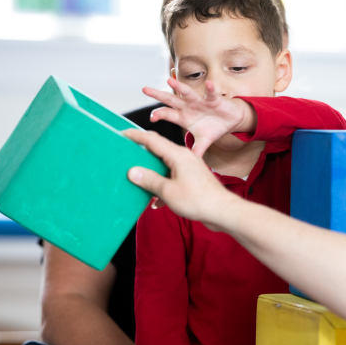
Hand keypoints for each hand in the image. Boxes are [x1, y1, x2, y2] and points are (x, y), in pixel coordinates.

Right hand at [124, 129, 238, 230]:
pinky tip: (157, 201)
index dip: (136, 135)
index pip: (152, 140)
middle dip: (142, 155)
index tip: (123, 133)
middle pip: (158, 151)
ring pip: (165, 166)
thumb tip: (133, 172)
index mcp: (178, 155)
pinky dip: (164, 186)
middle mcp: (184, 157)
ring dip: (153, 175)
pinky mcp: (193, 178)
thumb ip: (149, 180)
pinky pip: (173, 177)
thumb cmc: (199, 200)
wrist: (222, 211)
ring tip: (139, 182)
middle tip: (126, 158)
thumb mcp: (168, 191)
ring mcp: (189, 167)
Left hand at [142, 78, 255, 156]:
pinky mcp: (214, 99)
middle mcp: (188, 107)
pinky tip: (209, 84)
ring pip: (187, 93)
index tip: (151, 117)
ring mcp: (200, 102)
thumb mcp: (203, 141)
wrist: (231, 120)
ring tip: (170, 80)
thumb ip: (195, 152)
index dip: (159, 114)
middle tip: (144, 89)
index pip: (167, 114)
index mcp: (183, 117)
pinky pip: (211, 94)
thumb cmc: (214, 127)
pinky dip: (210, 89)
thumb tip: (187, 167)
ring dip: (179, 87)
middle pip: (171, 100)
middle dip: (158, 95)